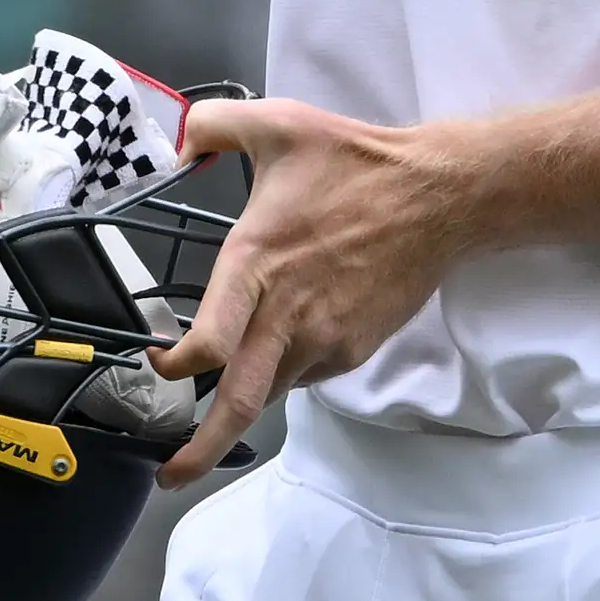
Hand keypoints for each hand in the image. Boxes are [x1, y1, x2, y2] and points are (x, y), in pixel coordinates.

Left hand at [150, 97, 472, 485]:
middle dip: (199, 450)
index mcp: (256, 265)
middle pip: (238, 404)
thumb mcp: (279, 124)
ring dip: (245, 400)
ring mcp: (326, 338)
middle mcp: (287, 314)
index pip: (208, 346)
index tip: (159, 360)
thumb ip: (214, 126)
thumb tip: (180, 140)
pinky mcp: (354, 348)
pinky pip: (307, 373)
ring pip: (272, 390)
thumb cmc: (357, 162)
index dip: (175, 367)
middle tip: (169, 476)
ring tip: (226, 399)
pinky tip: (289, 338)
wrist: (441, 196)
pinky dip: (287, 368)